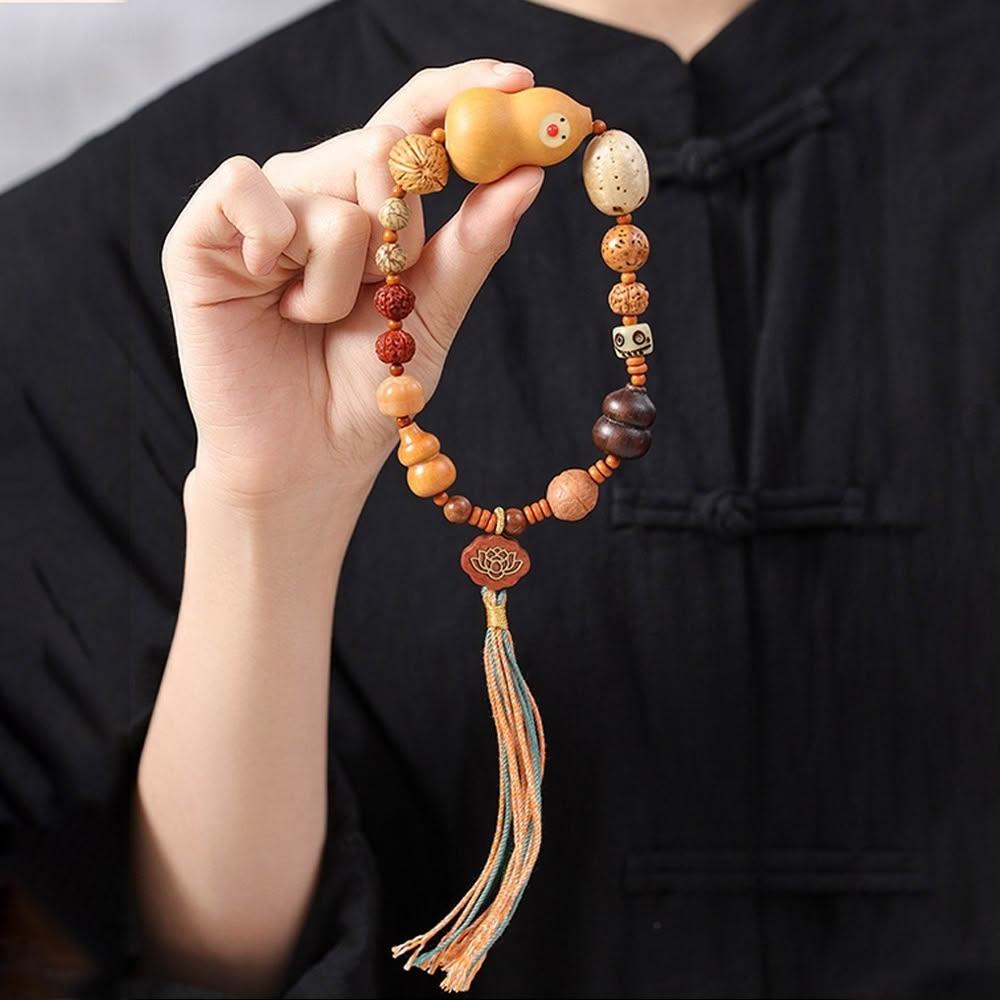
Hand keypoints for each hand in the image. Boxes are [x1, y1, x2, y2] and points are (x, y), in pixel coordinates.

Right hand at [162, 59, 542, 508]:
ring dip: (342, 275)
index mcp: (370, 205)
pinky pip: (249, 186)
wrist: (307, 461)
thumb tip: (529, 174)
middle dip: (400, 231)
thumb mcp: (433, 316)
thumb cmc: (368, 394)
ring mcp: (260, 209)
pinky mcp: (203, 231)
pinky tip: (268, 289)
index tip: (522, 78)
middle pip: (381, 147)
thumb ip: (472, 244)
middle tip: (378, 291)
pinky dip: (277, 245)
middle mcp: (315, 192)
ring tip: (312, 320)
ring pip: (332, 187)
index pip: (412, 122)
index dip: (461, 94)